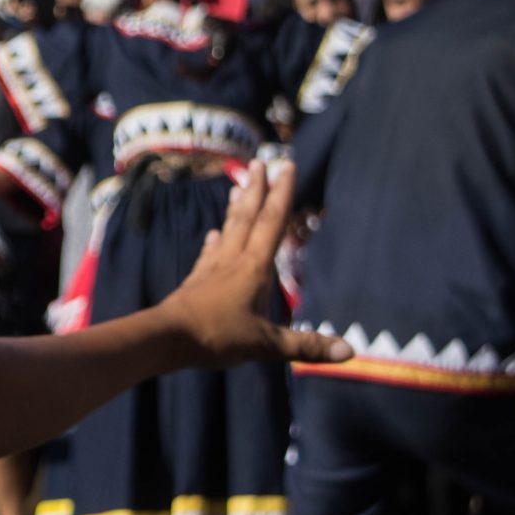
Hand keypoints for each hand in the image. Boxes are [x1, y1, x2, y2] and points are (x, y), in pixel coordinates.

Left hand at [158, 165, 349, 369]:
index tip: (286, 165)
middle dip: (256, 189)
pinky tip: (213, 234)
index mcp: (254, 268)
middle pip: (247, 217)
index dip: (282, 193)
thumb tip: (351, 352)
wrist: (163, 339)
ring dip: (235, 208)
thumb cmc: (216, 337)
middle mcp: (232, 261)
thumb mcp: (266, 344)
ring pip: (227, 231)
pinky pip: (209, 255)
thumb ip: (306, 345)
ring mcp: (211, 270)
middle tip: (258, 162)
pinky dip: (214, 242)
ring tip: (238, 186)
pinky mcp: (195, 282)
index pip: (272, 222)